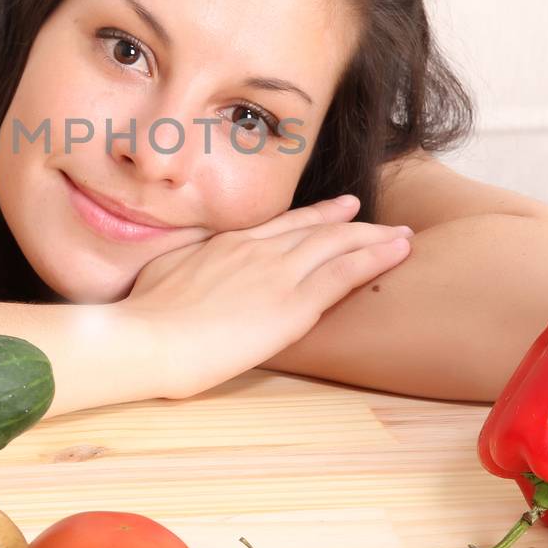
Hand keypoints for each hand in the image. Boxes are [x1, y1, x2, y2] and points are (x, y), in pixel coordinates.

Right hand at [120, 195, 412, 400]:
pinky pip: (345, 274)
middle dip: (353, 224)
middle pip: (317, 229)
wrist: (148, 337)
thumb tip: (186, 257)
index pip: (282, 226)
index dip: (314, 217)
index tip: (338, 210)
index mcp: (227, 244)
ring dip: (375, 238)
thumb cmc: (144, 314)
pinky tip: (399, 252)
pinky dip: (376, 259)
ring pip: (338, 245)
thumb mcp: (163, 270)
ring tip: (403, 235)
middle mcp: (257, 250)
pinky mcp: (292, 305)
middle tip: (382, 222)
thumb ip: (187, 259)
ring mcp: (277, 273)